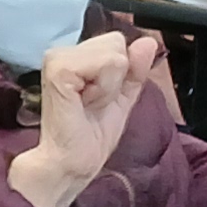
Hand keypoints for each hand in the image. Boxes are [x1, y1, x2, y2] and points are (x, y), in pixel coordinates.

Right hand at [8, 30, 142, 206]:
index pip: (117, 41)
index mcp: (76, 56)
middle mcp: (63, 51)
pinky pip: (105, 64)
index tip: (99, 99)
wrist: (72, 164)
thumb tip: (148, 42)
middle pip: (116, 42)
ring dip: (109, 87)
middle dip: (115, 78)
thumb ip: (135, 69)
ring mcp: (58, 58)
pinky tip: (83, 103)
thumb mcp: (122, 98)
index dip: (119, 74)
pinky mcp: (58, 68)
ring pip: (114, 54)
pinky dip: (103, 89)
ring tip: (88, 104)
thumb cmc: (90, 136)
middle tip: (93, 103)